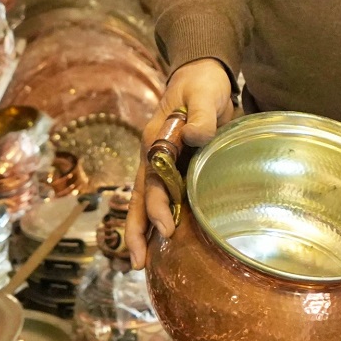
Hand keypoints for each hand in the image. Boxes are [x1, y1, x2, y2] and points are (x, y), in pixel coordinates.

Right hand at [126, 58, 235, 268]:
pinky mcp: (174, 167)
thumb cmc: (202, 85)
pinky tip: (160, 241)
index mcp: (156, 140)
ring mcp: (161, 163)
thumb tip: (195, 136)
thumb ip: (201, 115)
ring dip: (142, 230)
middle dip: (137, 231)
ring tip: (140, 263)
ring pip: (147, 202)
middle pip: (141, 198)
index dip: (158, 206)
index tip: (166, 229)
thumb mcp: (204, 95)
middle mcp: (152, 156)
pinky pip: (162, 197)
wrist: (202, 77)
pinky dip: (158, 218)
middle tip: (138, 263)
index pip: (153, 181)